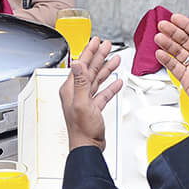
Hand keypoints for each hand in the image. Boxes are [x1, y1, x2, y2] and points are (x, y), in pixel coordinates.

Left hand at [59, 37, 122, 151]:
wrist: (88, 146)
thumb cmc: (82, 130)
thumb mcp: (82, 103)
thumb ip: (80, 82)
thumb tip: (77, 63)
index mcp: (71, 90)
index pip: (81, 65)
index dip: (89, 52)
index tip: (95, 41)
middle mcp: (76, 93)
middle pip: (89, 69)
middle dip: (98, 56)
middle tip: (106, 45)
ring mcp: (85, 100)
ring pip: (97, 79)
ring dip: (106, 68)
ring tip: (114, 58)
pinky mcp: (93, 108)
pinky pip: (103, 93)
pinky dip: (110, 86)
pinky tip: (117, 81)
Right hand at [154, 14, 188, 119]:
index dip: (185, 24)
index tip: (175, 18)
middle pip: (184, 41)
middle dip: (172, 32)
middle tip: (162, 25)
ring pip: (177, 53)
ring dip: (167, 44)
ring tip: (158, 37)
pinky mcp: (188, 80)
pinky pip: (174, 68)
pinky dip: (166, 60)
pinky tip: (160, 53)